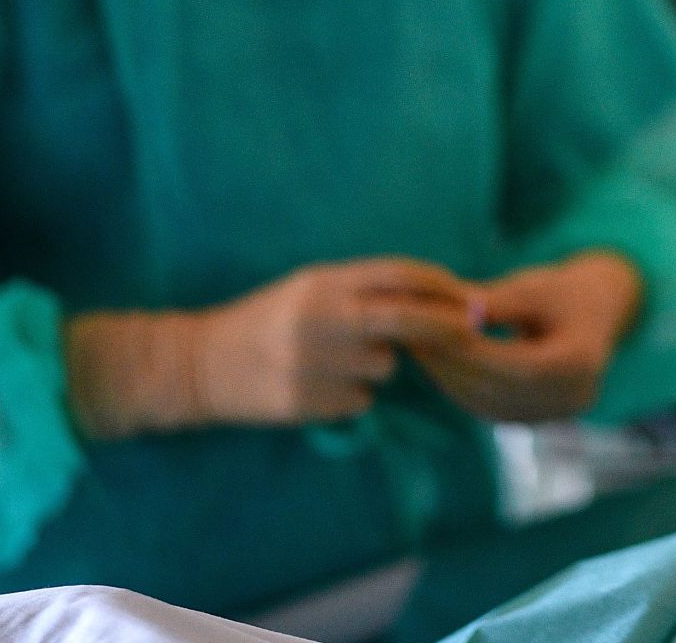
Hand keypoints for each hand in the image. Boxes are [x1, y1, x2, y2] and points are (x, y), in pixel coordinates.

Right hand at [66, 258, 473, 437]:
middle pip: (409, 319)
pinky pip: (360, 402)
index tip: (469, 294)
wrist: (201, 364)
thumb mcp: (308, 290)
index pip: (399, 273)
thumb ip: (360, 291)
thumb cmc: (266, 321)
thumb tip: (432, 300)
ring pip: (385, 367)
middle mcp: (323, 317)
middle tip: (474, 330)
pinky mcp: (308, 402)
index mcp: (323, 282)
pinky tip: (315, 387)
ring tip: (331, 362)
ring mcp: (316, 362)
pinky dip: (350, 398)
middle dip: (449, 325)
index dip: (441, 283)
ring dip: (376, 367)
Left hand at [410, 251, 642, 422]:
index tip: (428, 327)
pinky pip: (489, 407)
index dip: (466, 348)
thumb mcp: (537, 287)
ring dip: (447, 376)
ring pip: (486, 403)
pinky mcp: (536, 420)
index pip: (511, 363)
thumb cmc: (568, 291)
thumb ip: (498, 303)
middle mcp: (571, 398)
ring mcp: (554, 415)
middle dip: (449, 363)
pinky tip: (435, 362)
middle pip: (496, 387)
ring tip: (416, 346)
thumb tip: (453, 312)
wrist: (599, 314)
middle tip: (410, 337)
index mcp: (580, 364)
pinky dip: (460, 385)